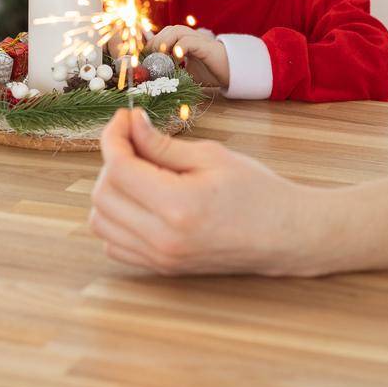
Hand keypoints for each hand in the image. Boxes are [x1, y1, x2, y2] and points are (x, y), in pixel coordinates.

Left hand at [88, 109, 323, 275]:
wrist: (286, 235)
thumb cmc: (257, 191)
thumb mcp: (211, 156)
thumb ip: (162, 144)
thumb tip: (129, 124)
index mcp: (178, 206)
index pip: (118, 168)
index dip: (113, 136)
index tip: (125, 118)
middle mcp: (163, 238)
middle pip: (103, 195)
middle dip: (112, 160)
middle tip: (136, 141)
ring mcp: (160, 258)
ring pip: (100, 222)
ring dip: (110, 190)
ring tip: (139, 171)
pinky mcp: (161, 268)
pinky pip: (114, 243)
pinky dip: (115, 219)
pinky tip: (140, 200)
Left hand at [147, 25, 228, 87]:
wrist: (230, 72)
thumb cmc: (208, 71)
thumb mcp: (184, 71)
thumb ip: (170, 69)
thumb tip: (151, 74)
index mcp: (183, 40)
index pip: (162, 34)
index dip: (150, 43)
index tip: (142, 58)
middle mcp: (189, 36)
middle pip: (167, 30)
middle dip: (155, 43)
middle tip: (150, 59)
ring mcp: (197, 39)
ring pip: (175, 31)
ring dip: (164, 43)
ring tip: (161, 58)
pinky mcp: (204, 45)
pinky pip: (187, 41)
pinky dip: (178, 48)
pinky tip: (176, 59)